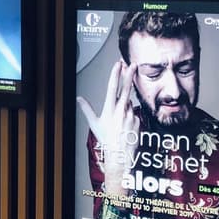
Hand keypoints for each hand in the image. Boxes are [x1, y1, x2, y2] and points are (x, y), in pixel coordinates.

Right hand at [77, 61, 138, 196]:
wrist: (120, 154)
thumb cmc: (107, 139)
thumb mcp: (94, 124)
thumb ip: (87, 109)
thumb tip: (79, 99)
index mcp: (109, 109)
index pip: (112, 87)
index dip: (115, 74)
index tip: (118, 64)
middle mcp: (121, 110)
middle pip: (126, 88)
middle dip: (129, 74)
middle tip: (132, 64)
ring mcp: (131, 115)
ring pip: (129, 104)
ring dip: (125, 107)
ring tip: (119, 121)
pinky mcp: (138, 120)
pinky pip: (134, 114)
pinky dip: (130, 116)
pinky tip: (126, 125)